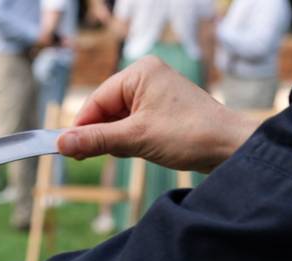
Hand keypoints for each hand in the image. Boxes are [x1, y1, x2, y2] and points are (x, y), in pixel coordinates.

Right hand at [57, 56, 257, 171]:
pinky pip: (131, 126)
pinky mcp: (161, 111)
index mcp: (140, 72)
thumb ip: (95, 140)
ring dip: (117, 140)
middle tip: (98, 156)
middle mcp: (146, 78)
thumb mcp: (135, 139)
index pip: (96, 101)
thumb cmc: (189, 135)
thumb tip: (61, 143)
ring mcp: (155, 94)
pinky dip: (129, 141)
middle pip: (104, 110)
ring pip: (116, 121)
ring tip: (135, 150)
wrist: (230, 148)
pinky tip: (141, 150)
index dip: (81, 127)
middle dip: (102, 134)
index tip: (67, 150)